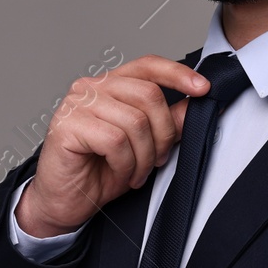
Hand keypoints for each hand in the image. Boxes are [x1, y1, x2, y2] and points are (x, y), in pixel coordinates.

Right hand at [16, 55, 207, 236]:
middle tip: (156, 160)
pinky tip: (119, 173)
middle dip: (163, 134)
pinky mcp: (67, 125)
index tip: (203, 89)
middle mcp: (91, 87)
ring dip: (143, 156)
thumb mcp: (144, 146)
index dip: (178, 74)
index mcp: (110, 85)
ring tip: (134, 172)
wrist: (64, 202)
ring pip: (135, 121)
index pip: (148, 65)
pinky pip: (115, 141)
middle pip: (149, 95)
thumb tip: (197, 104)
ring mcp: (77, 104)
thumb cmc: (97, 173)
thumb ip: (168, 122)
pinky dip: (125, 164)